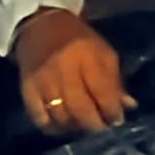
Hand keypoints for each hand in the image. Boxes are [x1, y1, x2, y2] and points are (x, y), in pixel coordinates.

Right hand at [13, 9, 127, 139]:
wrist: (41, 26)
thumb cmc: (80, 40)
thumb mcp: (104, 52)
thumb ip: (115, 80)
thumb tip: (128, 106)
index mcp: (88, 57)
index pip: (102, 91)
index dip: (111, 110)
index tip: (118, 120)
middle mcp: (64, 70)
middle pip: (80, 107)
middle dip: (94, 123)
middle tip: (102, 128)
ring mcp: (43, 82)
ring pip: (60, 115)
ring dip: (75, 127)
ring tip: (84, 127)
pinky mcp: (26, 89)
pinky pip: (38, 116)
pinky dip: (51, 127)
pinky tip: (62, 128)